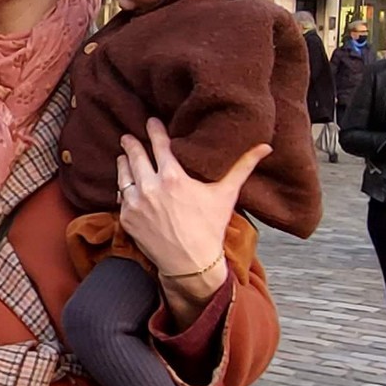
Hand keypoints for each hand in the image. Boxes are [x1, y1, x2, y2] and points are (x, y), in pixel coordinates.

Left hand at [116, 121, 265, 307]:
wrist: (191, 264)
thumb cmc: (210, 228)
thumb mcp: (226, 195)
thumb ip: (243, 166)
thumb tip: (265, 146)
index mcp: (173, 177)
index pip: (159, 144)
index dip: (154, 130)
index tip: (151, 121)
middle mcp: (150, 187)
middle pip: (134, 155)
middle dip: (131, 143)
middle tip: (128, 136)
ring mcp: (135, 203)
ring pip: (123, 174)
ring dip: (123, 163)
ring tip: (124, 155)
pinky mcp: (127, 218)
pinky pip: (120, 196)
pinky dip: (123, 188)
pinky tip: (125, 184)